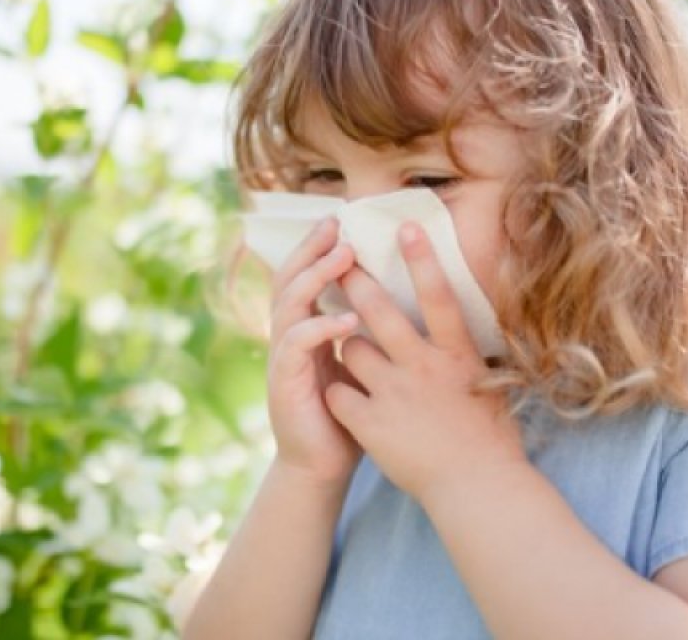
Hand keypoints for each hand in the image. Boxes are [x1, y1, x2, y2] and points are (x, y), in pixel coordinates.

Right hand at [265, 216, 364, 489]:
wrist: (323, 467)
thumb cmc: (349, 416)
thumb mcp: (361, 365)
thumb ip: (368, 333)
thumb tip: (404, 298)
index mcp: (306, 329)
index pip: (305, 276)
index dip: (318, 248)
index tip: (342, 221)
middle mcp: (288, 337)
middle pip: (289, 279)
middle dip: (311, 249)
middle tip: (335, 225)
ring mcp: (283, 359)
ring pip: (289, 304)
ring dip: (315, 277)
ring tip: (342, 257)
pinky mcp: (285, 383)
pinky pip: (296, 345)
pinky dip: (320, 327)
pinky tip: (345, 319)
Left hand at [323, 223, 525, 503]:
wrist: (477, 489)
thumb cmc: (490, 440)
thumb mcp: (489, 385)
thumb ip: (468, 355)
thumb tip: (462, 328)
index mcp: (457, 355)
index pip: (439, 296)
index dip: (422, 259)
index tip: (404, 227)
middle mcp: (424, 367)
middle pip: (380, 311)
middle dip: (356, 281)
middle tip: (340, 263)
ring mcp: (394, 394)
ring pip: (351, 348)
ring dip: (347, 346)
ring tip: (351, 351)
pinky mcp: (371, 423)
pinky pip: (338, 392)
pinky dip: (337, 392)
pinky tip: (342, 398)